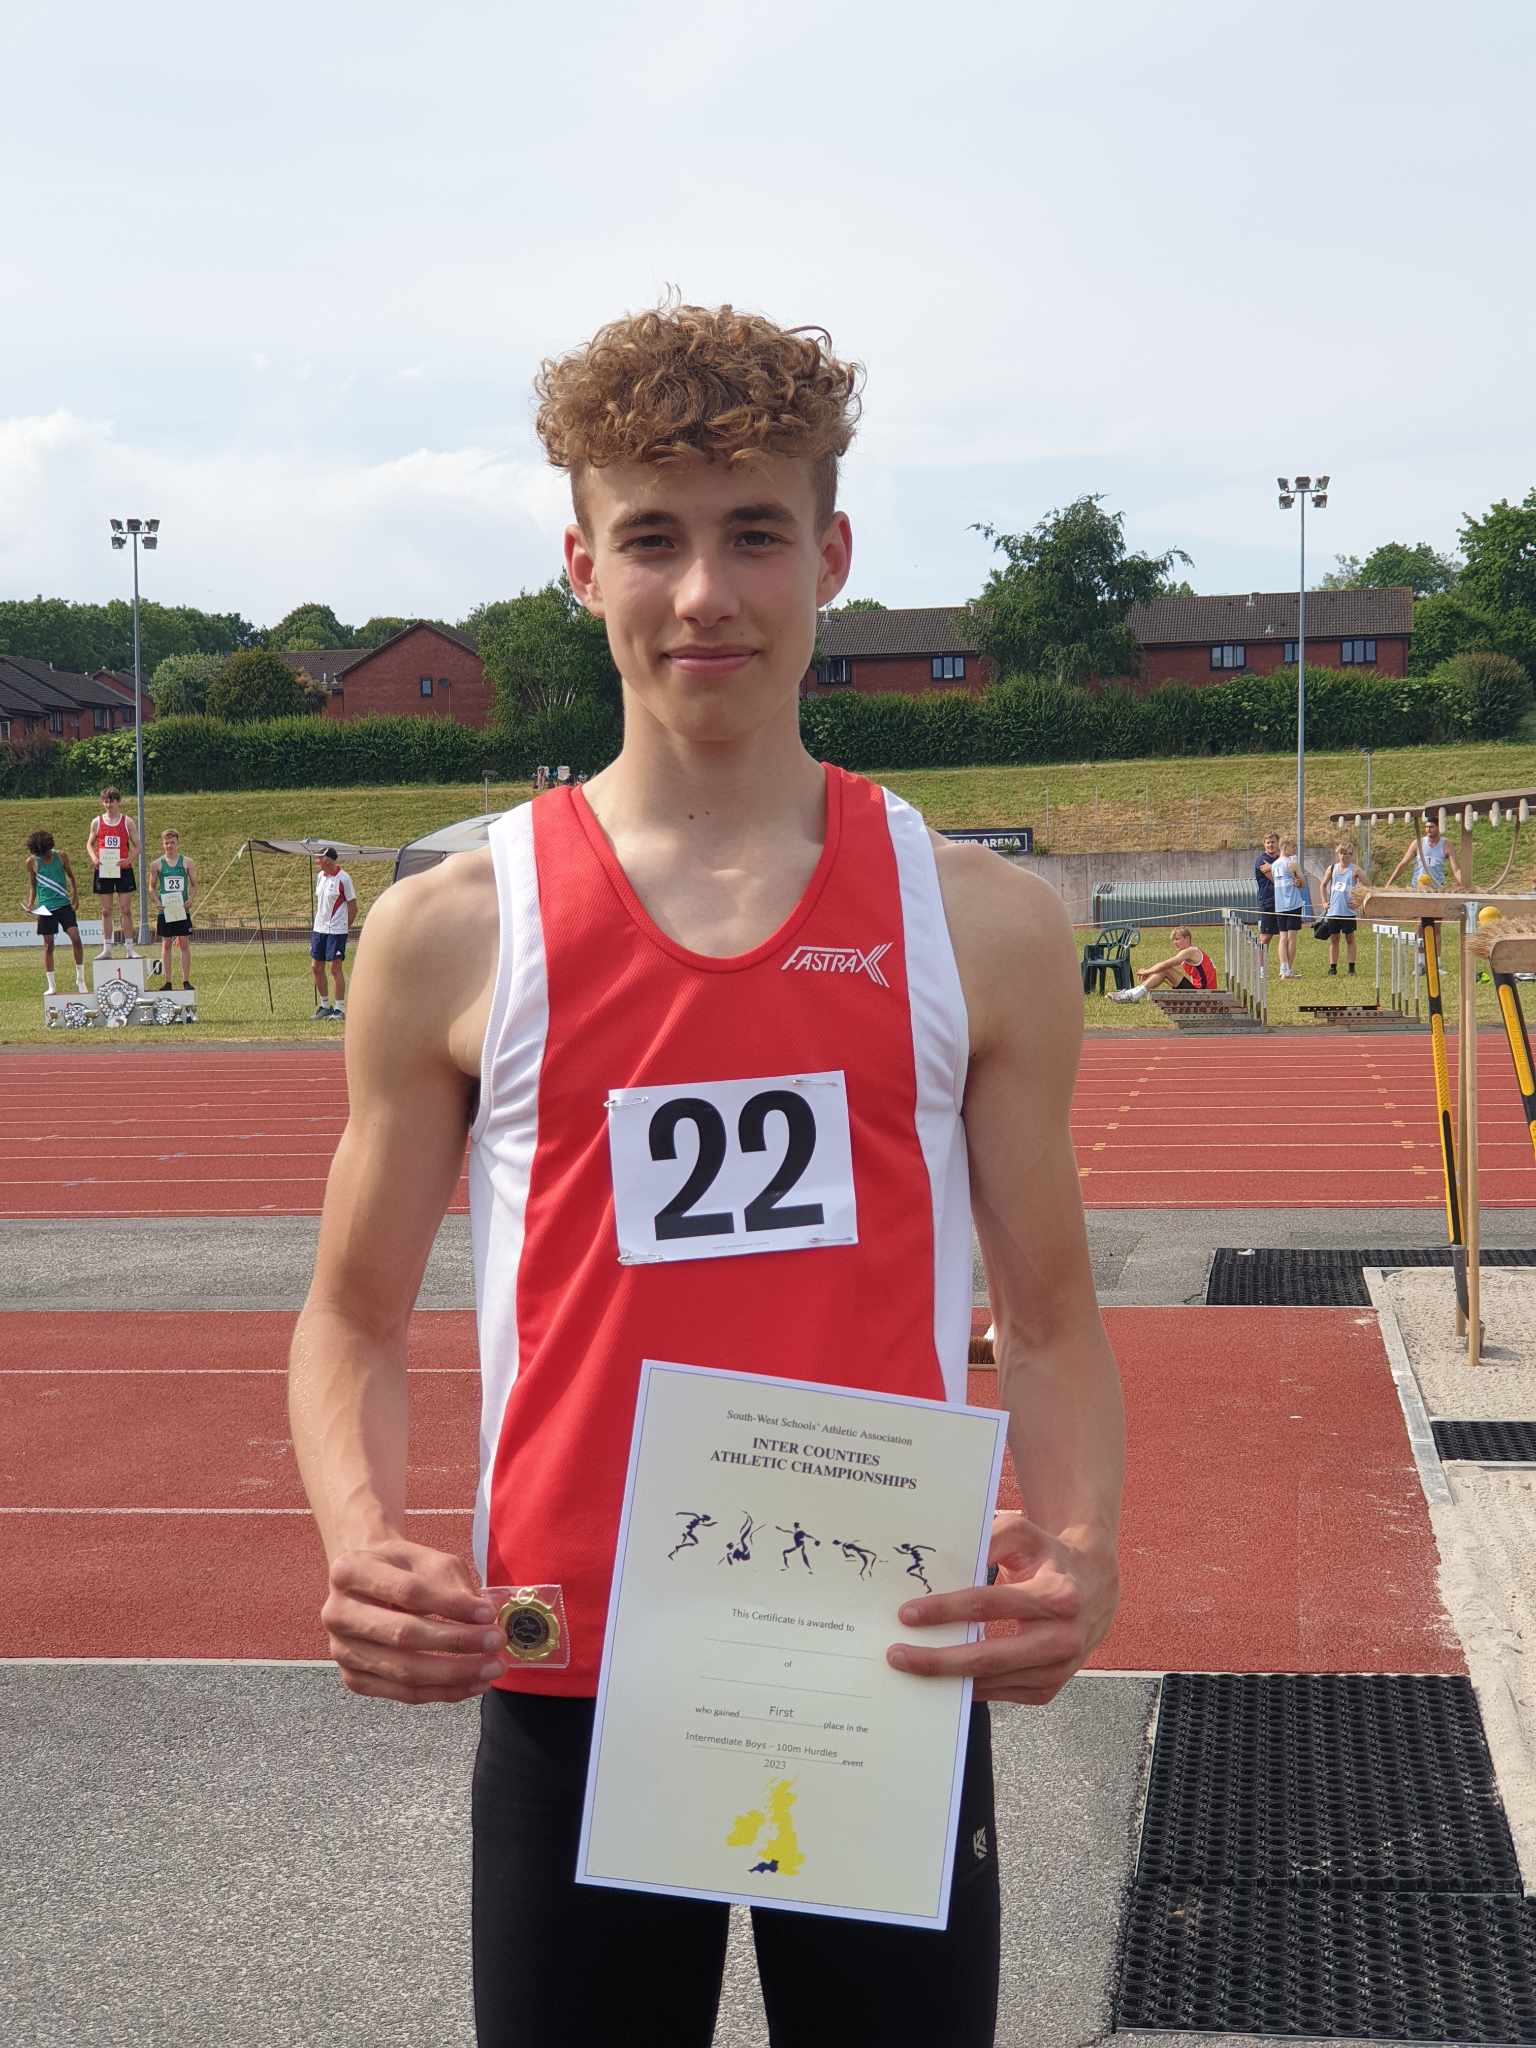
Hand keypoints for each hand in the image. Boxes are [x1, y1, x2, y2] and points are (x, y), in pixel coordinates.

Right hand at [321, 1536, 507, 1704]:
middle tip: (496, 1642)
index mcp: (349, 1571)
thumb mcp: (427, 1559)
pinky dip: (442, 1692)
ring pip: (404, 1672)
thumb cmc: (402, 1568)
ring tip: (491, 1669)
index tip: (489, 1612)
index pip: (408, 1592)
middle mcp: (336, 1613)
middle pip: (404, 1635)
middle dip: (457, 1642)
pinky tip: (472, 1685)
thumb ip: (452, 1584)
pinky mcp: (353, 1679)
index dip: (451, 1605)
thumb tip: (484, 1616)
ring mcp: (341, 1651)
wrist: (369, 1582)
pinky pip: (403, 1694)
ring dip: (455, 1674)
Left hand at [885, 1511, 1118, 1704]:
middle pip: (989, 1656)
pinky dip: (971, 1688)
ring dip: (949, 1679)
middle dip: (938, 1660)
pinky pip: (1003, 1694)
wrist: (1094, 1586)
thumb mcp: (1023, 1535)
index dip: (945, 1610)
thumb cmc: (1048, 1557)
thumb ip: (987, 1539)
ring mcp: (1059, 1669)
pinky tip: (943, 1681)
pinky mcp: (1051, 1688)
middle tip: (897, 1656)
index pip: (988, 1604)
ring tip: (910, 1671)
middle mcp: (1062, 1638)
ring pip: (994, 1681)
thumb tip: (944, 1561)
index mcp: (1056, 1595)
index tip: (907, 1614)